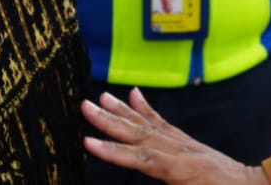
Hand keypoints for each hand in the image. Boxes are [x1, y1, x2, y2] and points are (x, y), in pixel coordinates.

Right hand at [82, 89, 269, 184]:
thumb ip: (170, 184)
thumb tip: (146, 165)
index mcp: (180, 169)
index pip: (139, 158)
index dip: (112, 151)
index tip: (88, 141)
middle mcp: (179, 150)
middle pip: (138, 134)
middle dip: (110, 121)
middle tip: (85, 106)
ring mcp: (182, 143)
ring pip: (147, 124)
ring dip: (122, 111)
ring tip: (101, 97)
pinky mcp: (185, 141)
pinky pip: (162, 122)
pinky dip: (146, 108)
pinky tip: (133, 95)